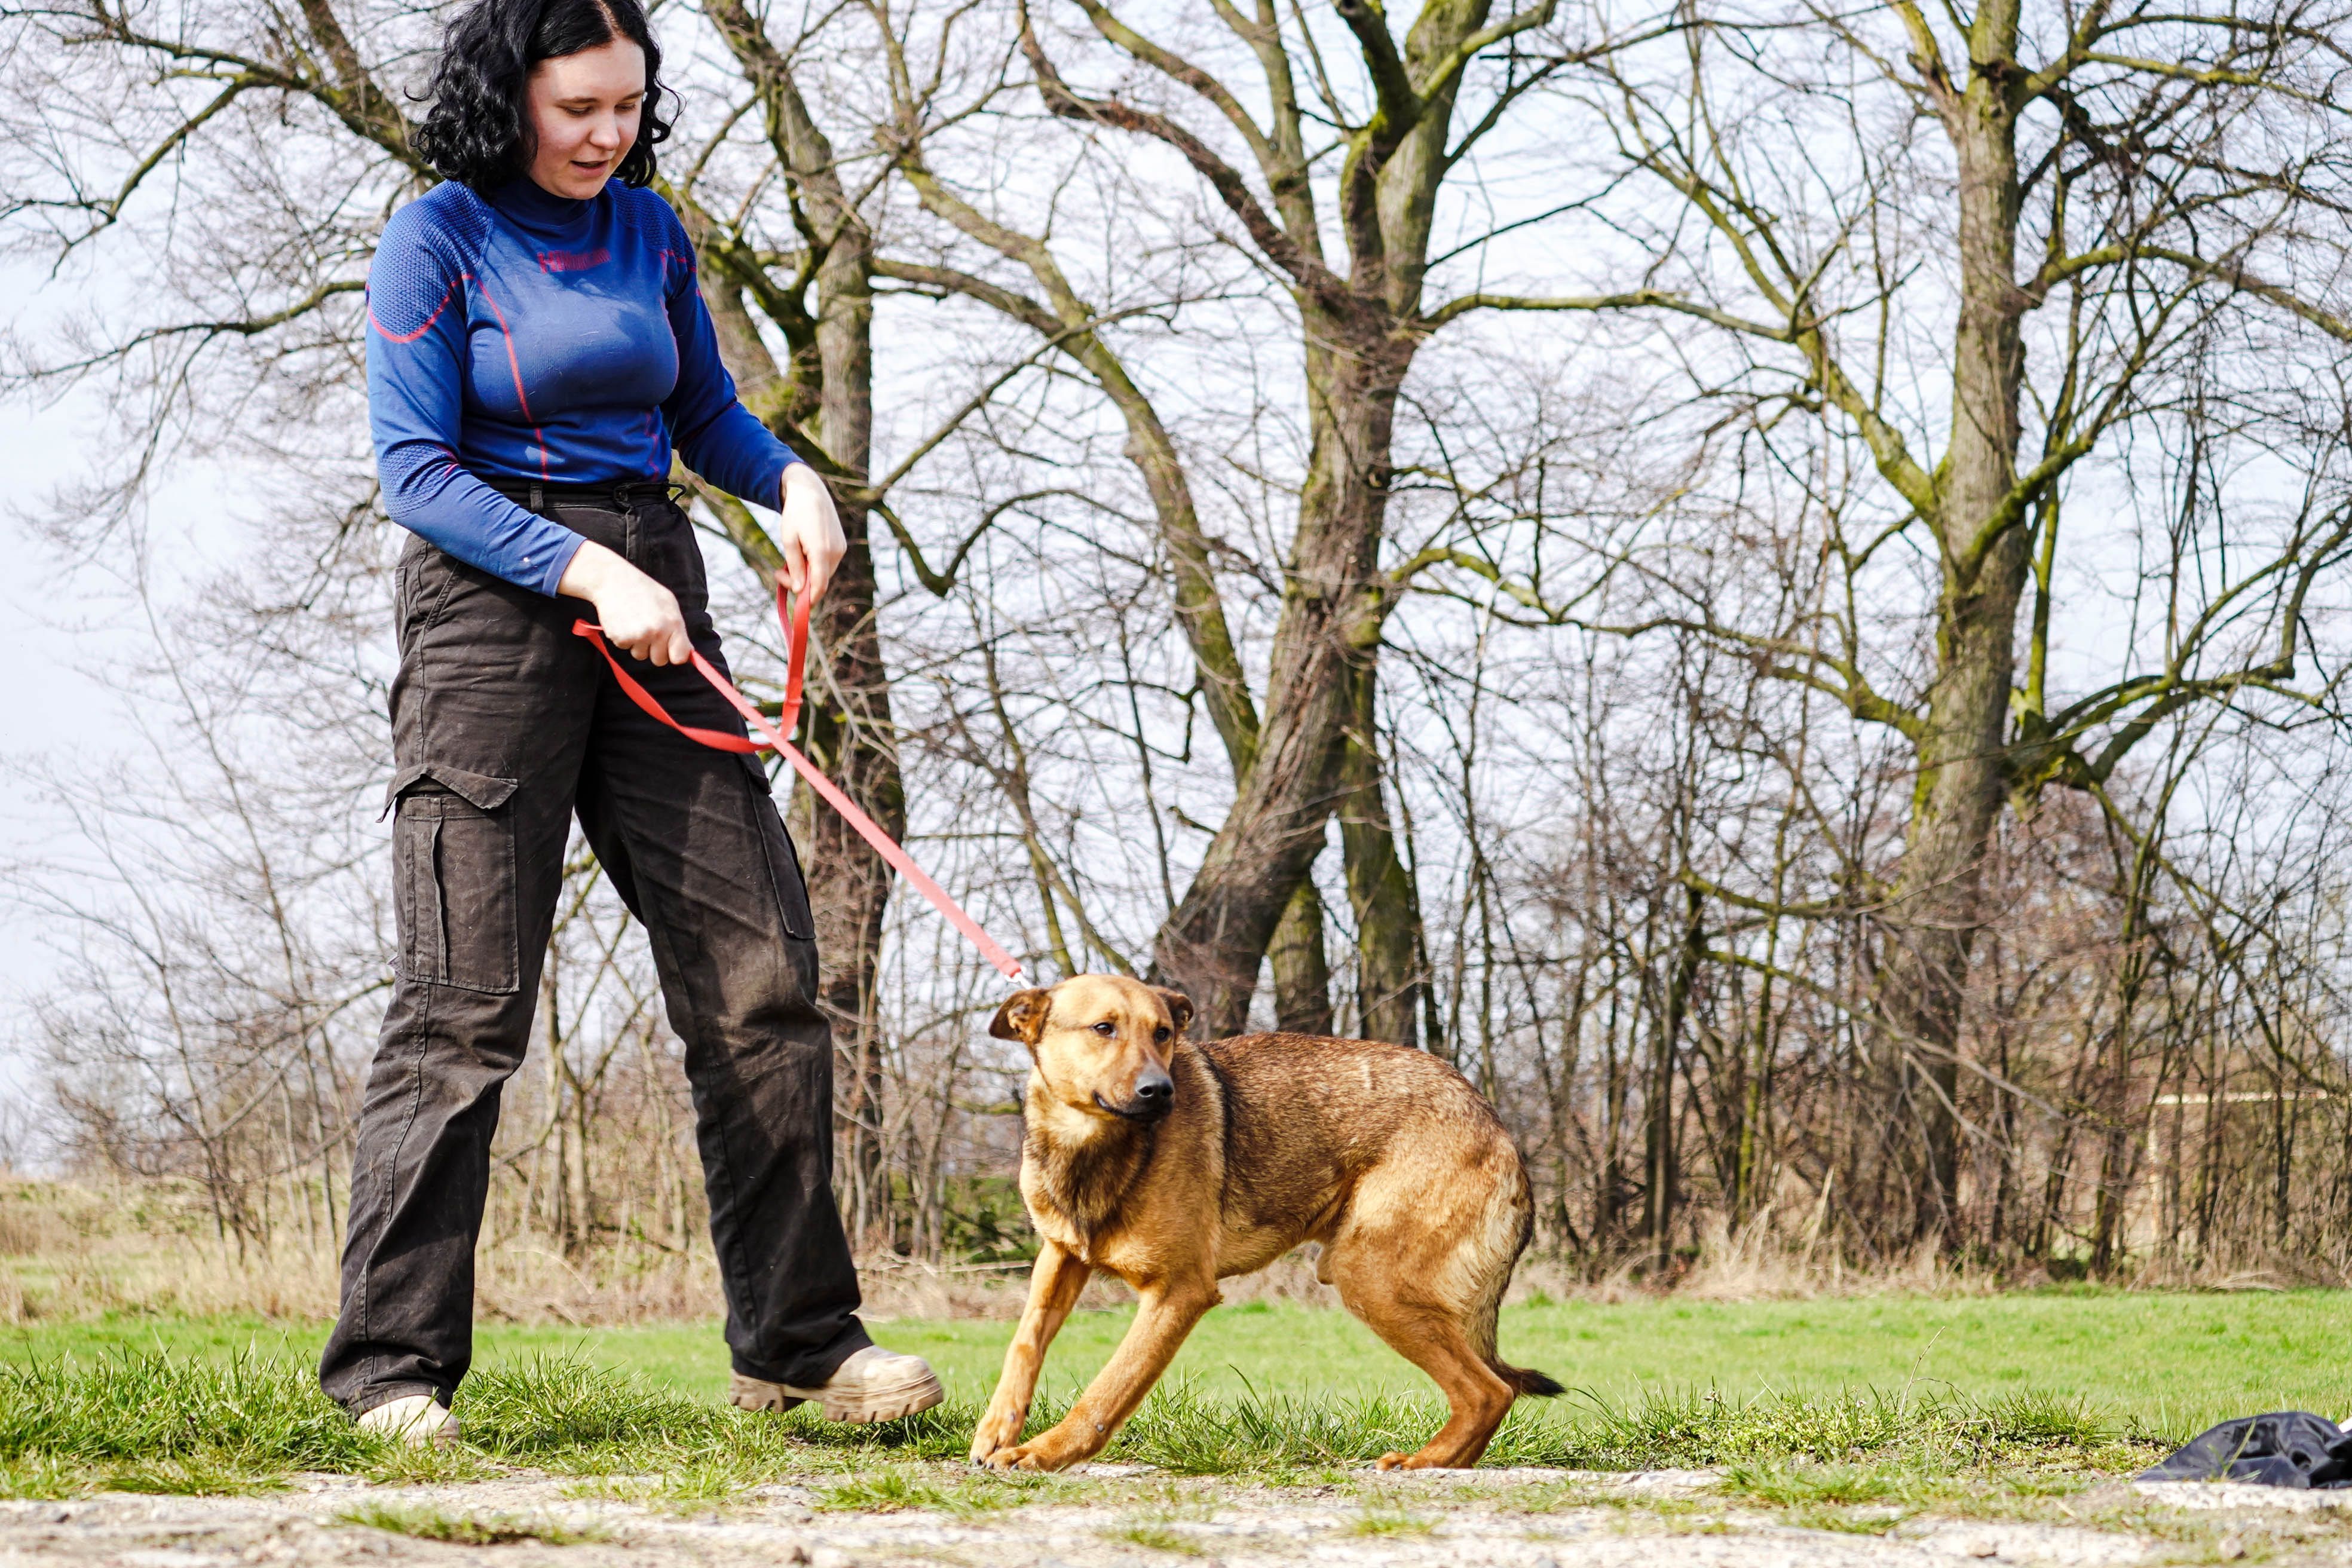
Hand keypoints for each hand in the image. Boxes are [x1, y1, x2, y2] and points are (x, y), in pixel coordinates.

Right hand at [558, 540, 690, 664]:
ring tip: (635, 623)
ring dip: (638, 645)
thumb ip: (679, 629)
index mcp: (673, 623)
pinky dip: (624, 639)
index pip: (680, 657)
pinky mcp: (620, 639)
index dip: (675, 655)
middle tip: (648, 631)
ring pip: (641, 656)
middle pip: (660, 661)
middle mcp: (657, 632)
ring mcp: (638, 636)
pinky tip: (624, 622)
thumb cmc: (644, 591)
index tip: (671, 651)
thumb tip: (688, 651)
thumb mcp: (669, 604)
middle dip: (655, 650)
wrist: (614, 581)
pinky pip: (626, 648)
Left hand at [777, 463, 847, 604]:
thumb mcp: (788, 540)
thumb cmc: (796, 514)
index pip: (819, 586)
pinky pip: (827, 564)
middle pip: (820, 582)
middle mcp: (836, 552)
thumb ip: (794, 567)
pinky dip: (814, 565)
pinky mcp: (841, 546)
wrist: (811, 492)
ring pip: (823, 574)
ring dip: (807, 574)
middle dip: (800, 583)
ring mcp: (841, 549)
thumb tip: (799, 590)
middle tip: (778, 573)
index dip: (808, 601)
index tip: (796, 608)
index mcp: (822, 551)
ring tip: (789, 558)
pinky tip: (802, 552)